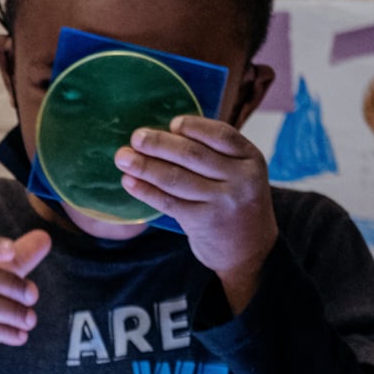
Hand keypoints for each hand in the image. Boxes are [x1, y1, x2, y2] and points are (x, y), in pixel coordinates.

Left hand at [116, 117, 277, 311]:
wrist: (251, 250)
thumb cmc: (235, 202)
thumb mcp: (239, 174)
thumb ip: (214, 154)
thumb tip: (164, 132)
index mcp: (251, 158)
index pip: (221, 134)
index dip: (194, 126)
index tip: (171, 123)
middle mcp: (241, 179)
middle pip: (193, 154)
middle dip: (159, 144)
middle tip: (135, 137)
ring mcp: (223, 201)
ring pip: (176, 178)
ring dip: (145, 166)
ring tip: (123, 158)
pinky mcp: (204, 221)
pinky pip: (168, 201)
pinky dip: (145, 190)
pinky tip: (129, 182)